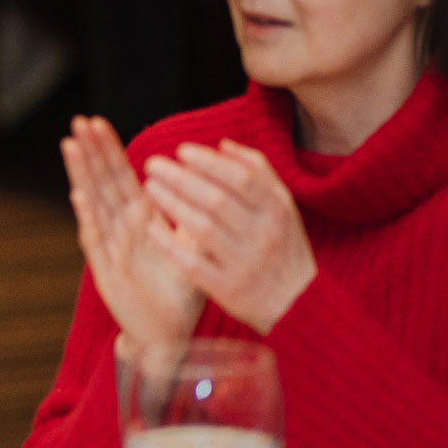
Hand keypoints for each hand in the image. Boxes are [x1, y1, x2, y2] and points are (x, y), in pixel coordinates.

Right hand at [62, 117, 205, 353]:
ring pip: (94, 203)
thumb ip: (191, 215)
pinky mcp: (106, 270)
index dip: (108, 150)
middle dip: (91, 152)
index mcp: (140, 220)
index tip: (97, 123)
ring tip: (70, 145)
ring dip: (82, 174)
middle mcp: (121, 229)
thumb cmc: (179, 291)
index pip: (121, 177)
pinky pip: (96, 240)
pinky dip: (88, 217)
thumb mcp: (192, 246)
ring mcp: (110, 248)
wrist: (169, 334)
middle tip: (79, 121)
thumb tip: (204, 180)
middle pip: (103, 182)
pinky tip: (80, 195)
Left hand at [140, 140, 316, 334]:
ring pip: (204, 228)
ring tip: (149, 186)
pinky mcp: (229, 290)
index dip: (209, 162)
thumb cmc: (280, 245)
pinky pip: (194, 264)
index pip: (243, 178)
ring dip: (172, 204)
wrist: (298, 304)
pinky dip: (171, 245)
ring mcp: (246, 264)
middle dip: (181, 178)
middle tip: (153, 163)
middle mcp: (264, 236)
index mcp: (278, 211)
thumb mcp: (283, 208)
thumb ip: (258, 173)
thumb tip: (222, 143)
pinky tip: (151, 227)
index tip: (180, 150)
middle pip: (218, 200)